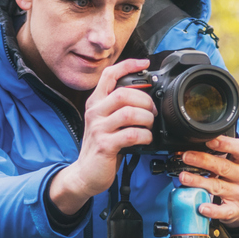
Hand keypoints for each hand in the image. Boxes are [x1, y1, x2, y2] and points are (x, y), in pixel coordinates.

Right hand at [48, 58, 154, 213]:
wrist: (86, 174)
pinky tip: (146, 139)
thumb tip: (146, 98)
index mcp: (96, 102)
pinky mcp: (105, 145)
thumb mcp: (106, 122)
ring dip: (146, 118)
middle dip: (145, 100)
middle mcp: (95, 112)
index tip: (144, 64)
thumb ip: (120, 108)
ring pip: (129, 112)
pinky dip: (145, 135)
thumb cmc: (102, 147)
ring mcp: (98, 128)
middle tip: (152, 112)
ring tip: (149, 126)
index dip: (128, 65)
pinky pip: (131, 134)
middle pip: (124, 93)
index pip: (109, 75)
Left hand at [178, 135, 238, 228]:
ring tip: (184, 177)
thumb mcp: (229, 161)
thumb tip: (190, 147)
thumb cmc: (230, 176)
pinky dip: (212, 210)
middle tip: (186, 157)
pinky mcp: (235, 209)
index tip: (209, 141)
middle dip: (203, 161)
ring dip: (199, 181)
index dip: (226, 144)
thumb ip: (215, 153)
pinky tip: (201, 207)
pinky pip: (224, 211)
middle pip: (224, 167)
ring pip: (219, 187)